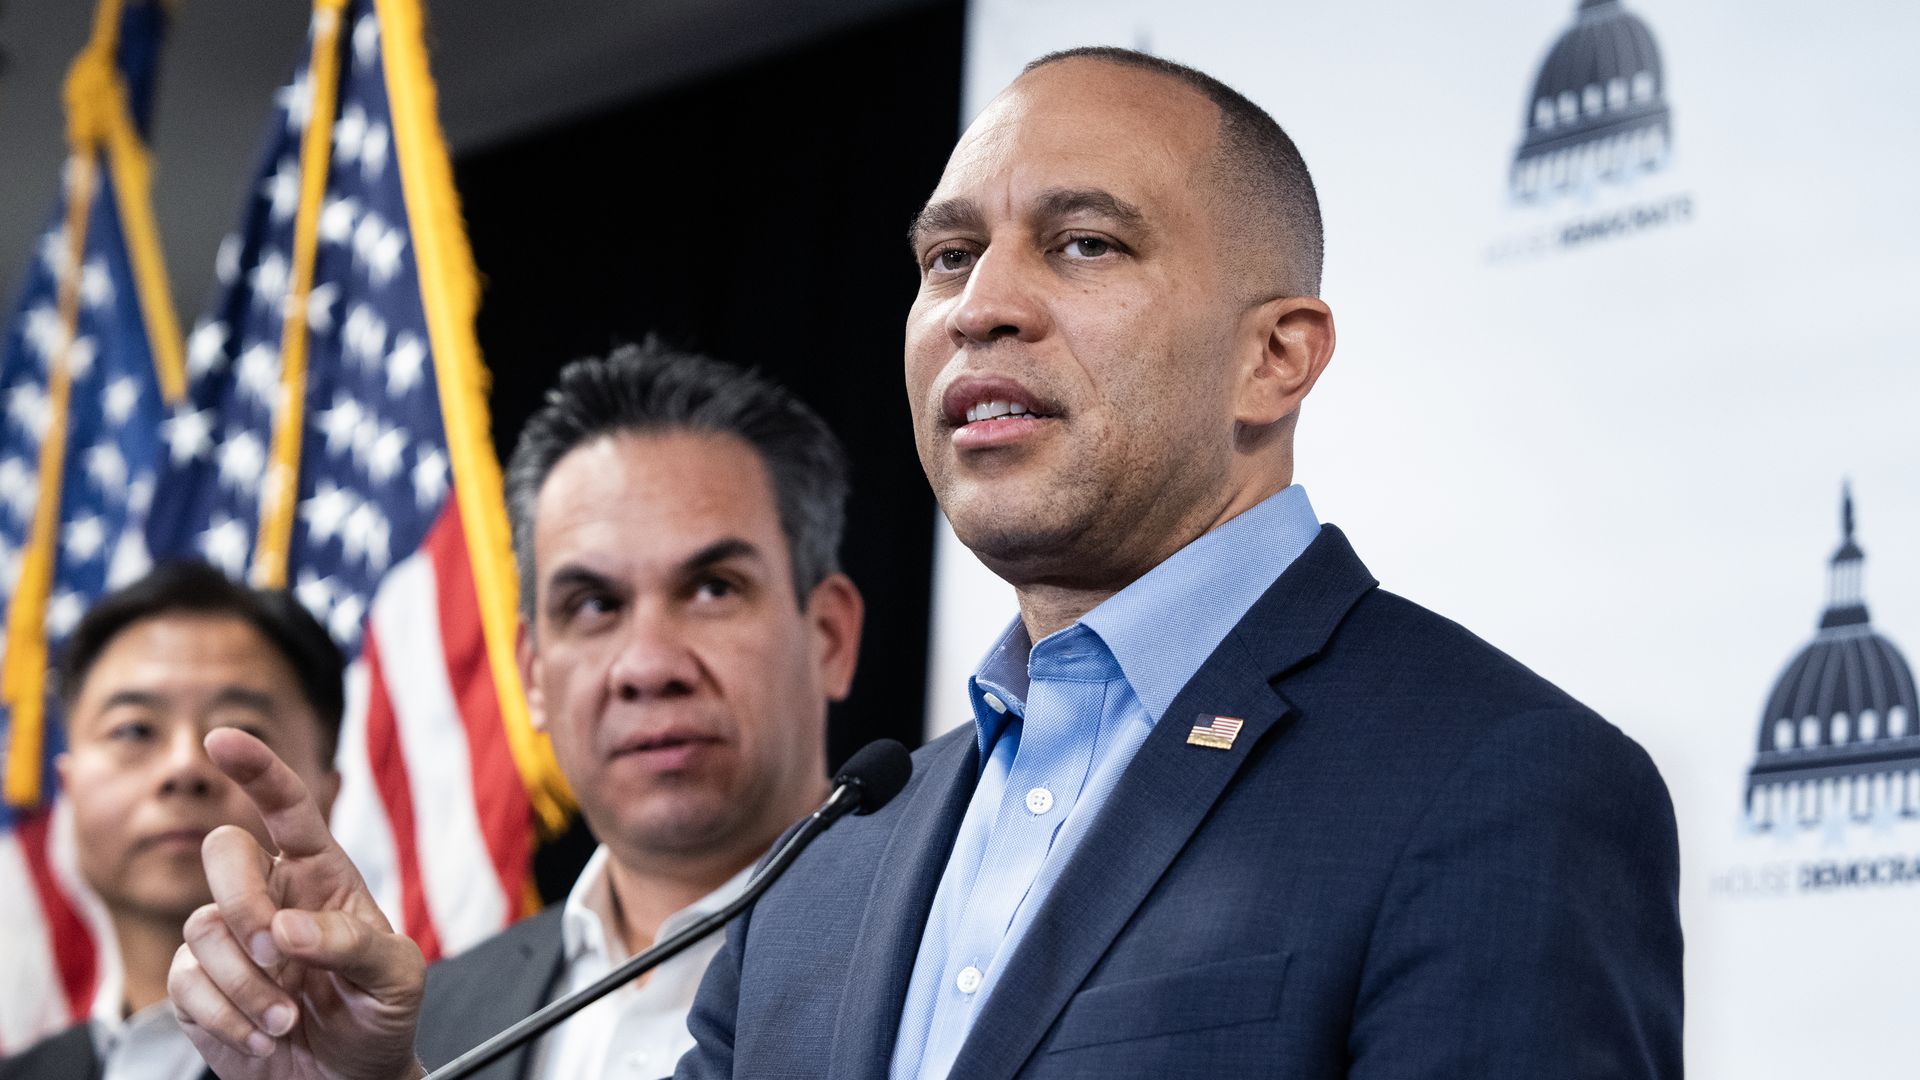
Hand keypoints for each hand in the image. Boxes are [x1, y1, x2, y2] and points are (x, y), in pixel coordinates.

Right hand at [167, 728, 426, 1079]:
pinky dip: (225, 1016)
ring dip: (246, 984)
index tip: (224, 739)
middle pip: (223, 853)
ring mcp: (230, 939)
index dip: (258, 769)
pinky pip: (186, 984)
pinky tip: (262, 1036)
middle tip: (279, 952)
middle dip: (244, 901)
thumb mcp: (395, 977)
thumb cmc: (380, 1013)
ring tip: (286, 1018)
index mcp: (322, 874)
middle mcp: (269, 894)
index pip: (288, 808)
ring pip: (203, 928)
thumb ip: (353, 945)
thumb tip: (288, 930)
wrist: (349, 1078)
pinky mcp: (198, 985)